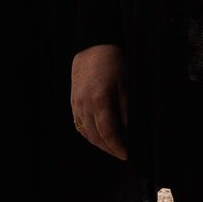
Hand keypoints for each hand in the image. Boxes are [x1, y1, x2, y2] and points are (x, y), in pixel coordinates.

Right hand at [70, 43, 128, 159]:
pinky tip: (97, 135)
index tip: (126, 155)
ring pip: (85, 132)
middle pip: (96, 137)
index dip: (117, 147)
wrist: (93, 46)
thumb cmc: (114, 64)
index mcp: (101, 101)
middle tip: (121, 153)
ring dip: (98, 143)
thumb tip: (128, 132)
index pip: (109, 133)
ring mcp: (77, 104)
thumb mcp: (126, 86)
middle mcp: (86, 105)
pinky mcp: (73, 101)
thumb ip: (126, 111)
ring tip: (111, 146)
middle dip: (109, 148)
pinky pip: (79, 124)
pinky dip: (88, 133)